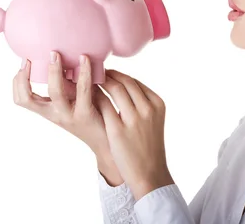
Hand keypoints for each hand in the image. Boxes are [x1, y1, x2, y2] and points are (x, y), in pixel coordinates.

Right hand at [13, 52, 122, 184]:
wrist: (109, 141)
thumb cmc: (94, 113)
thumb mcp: (75, 98)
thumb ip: (68, 83)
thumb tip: (66, 55)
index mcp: (48, 110)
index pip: (21, 99)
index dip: (17, 81)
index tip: (25, 62)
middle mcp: (54, 114)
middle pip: (28, 98)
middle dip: (27, 75)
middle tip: (36, 56)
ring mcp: (69, 115)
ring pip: (55, 92)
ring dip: (54, 71)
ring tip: (56, 54)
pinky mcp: (86, 114)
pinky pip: (83, 90)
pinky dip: (83, 72)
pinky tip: (86, 59)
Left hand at [96, 69, 173, 199]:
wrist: (149, 173)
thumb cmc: (149, 147)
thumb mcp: (153, 120)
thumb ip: (142, 103)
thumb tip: (123, 86)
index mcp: (157, 103)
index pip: (136, 82)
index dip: (120, 75)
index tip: (109, 73)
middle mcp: (147, 108)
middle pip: (125, 82)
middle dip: (109, 74)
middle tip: (96, 72)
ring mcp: (134, 118)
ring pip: (114, 89)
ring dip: (101, 81)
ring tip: (89, 80)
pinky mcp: (118, 129)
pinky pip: (104, 105)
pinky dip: (95, 97)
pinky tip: (87, 96)